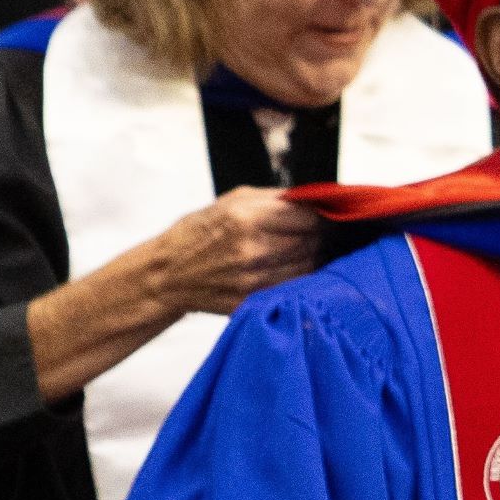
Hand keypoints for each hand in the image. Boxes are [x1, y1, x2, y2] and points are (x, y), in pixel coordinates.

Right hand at [135, 189, 323, 319]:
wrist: (168, 275)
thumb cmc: (198, 233)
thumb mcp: (232, 201)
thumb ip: (275, 199)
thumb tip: (314, 197)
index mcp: (247, 219)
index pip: (309, 217)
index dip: (325, 216)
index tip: (331, 215)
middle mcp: (253, 251)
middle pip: (313, 243)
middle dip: (324, 236)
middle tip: (330, 233)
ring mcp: (254, 281)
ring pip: (309, 268)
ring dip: (317, 258)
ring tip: (317, 250)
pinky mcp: (254, 302)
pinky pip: (293, 289)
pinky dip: (302, 279)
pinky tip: (299, 270)